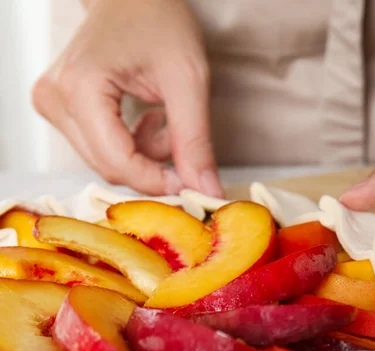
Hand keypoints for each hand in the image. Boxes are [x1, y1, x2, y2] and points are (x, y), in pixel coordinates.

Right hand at [32, 0, 222, 196]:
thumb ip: (195, 140)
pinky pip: (101, 148)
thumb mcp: (188, 79)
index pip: (116, 162)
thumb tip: (206, 190)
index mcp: (80, 88)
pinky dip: (133, 144)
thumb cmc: (159, 21)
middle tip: (185, 146)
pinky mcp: (61, 109)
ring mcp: (53, 105)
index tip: (191, 185)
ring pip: (107, 161)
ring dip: (146, 154)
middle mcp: (54, 100)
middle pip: (109, 166)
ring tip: (165, 117)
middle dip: (154, 166)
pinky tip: (147, 116)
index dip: (157, 181)